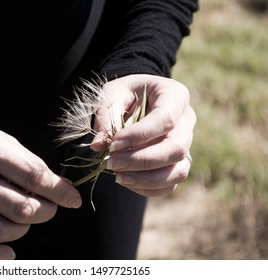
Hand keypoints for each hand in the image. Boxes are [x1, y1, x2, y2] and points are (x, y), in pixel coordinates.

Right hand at [0, 104, 81, 258]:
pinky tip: (8, 252)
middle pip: (21, 208)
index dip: (60, 192)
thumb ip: (27, 161)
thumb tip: (56, 184)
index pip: (33, 178)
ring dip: (24, 229)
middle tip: (50, 206)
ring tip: (27, 218)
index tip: (73, 199)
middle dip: (47, 211)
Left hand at [91, 74, 195, 196]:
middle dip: (143, 161)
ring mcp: (186, 144)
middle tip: (112, 164)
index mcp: (174, 95)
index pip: (165, 119)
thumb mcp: (111, 95)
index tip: (114, 145)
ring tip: (118, 177)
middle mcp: (187, 121)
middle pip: (176, 148)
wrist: (135, 98)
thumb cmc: (124, 93)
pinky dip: (149, 188)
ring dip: (147, 179)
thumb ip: (106, 117)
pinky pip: (171, 183)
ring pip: (179, 170)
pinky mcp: (178, 162)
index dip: (140, 135)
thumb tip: (98, 146)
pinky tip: (127, 181)